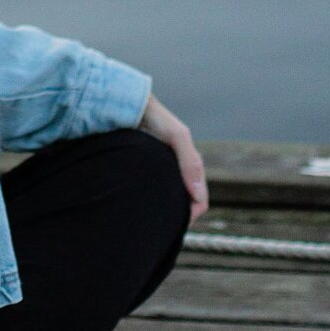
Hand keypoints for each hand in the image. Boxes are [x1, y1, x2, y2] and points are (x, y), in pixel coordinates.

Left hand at [139, 92, 209, 217]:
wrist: (129, 104)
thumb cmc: (155, 118)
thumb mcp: (177, 137)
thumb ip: (190, 163)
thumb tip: (198, 194)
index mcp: (191, 165)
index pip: (199, 200)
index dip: (192, 214)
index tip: (176, 224)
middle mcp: (178, 171)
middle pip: (185, 203)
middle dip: (178, 216)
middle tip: (161, 226)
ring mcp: (162, 172)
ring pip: (170, 199)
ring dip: (165, 210)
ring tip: (150, 219)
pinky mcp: (146, 172)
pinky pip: (155, 193)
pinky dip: (153, 202)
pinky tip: (141, 207)